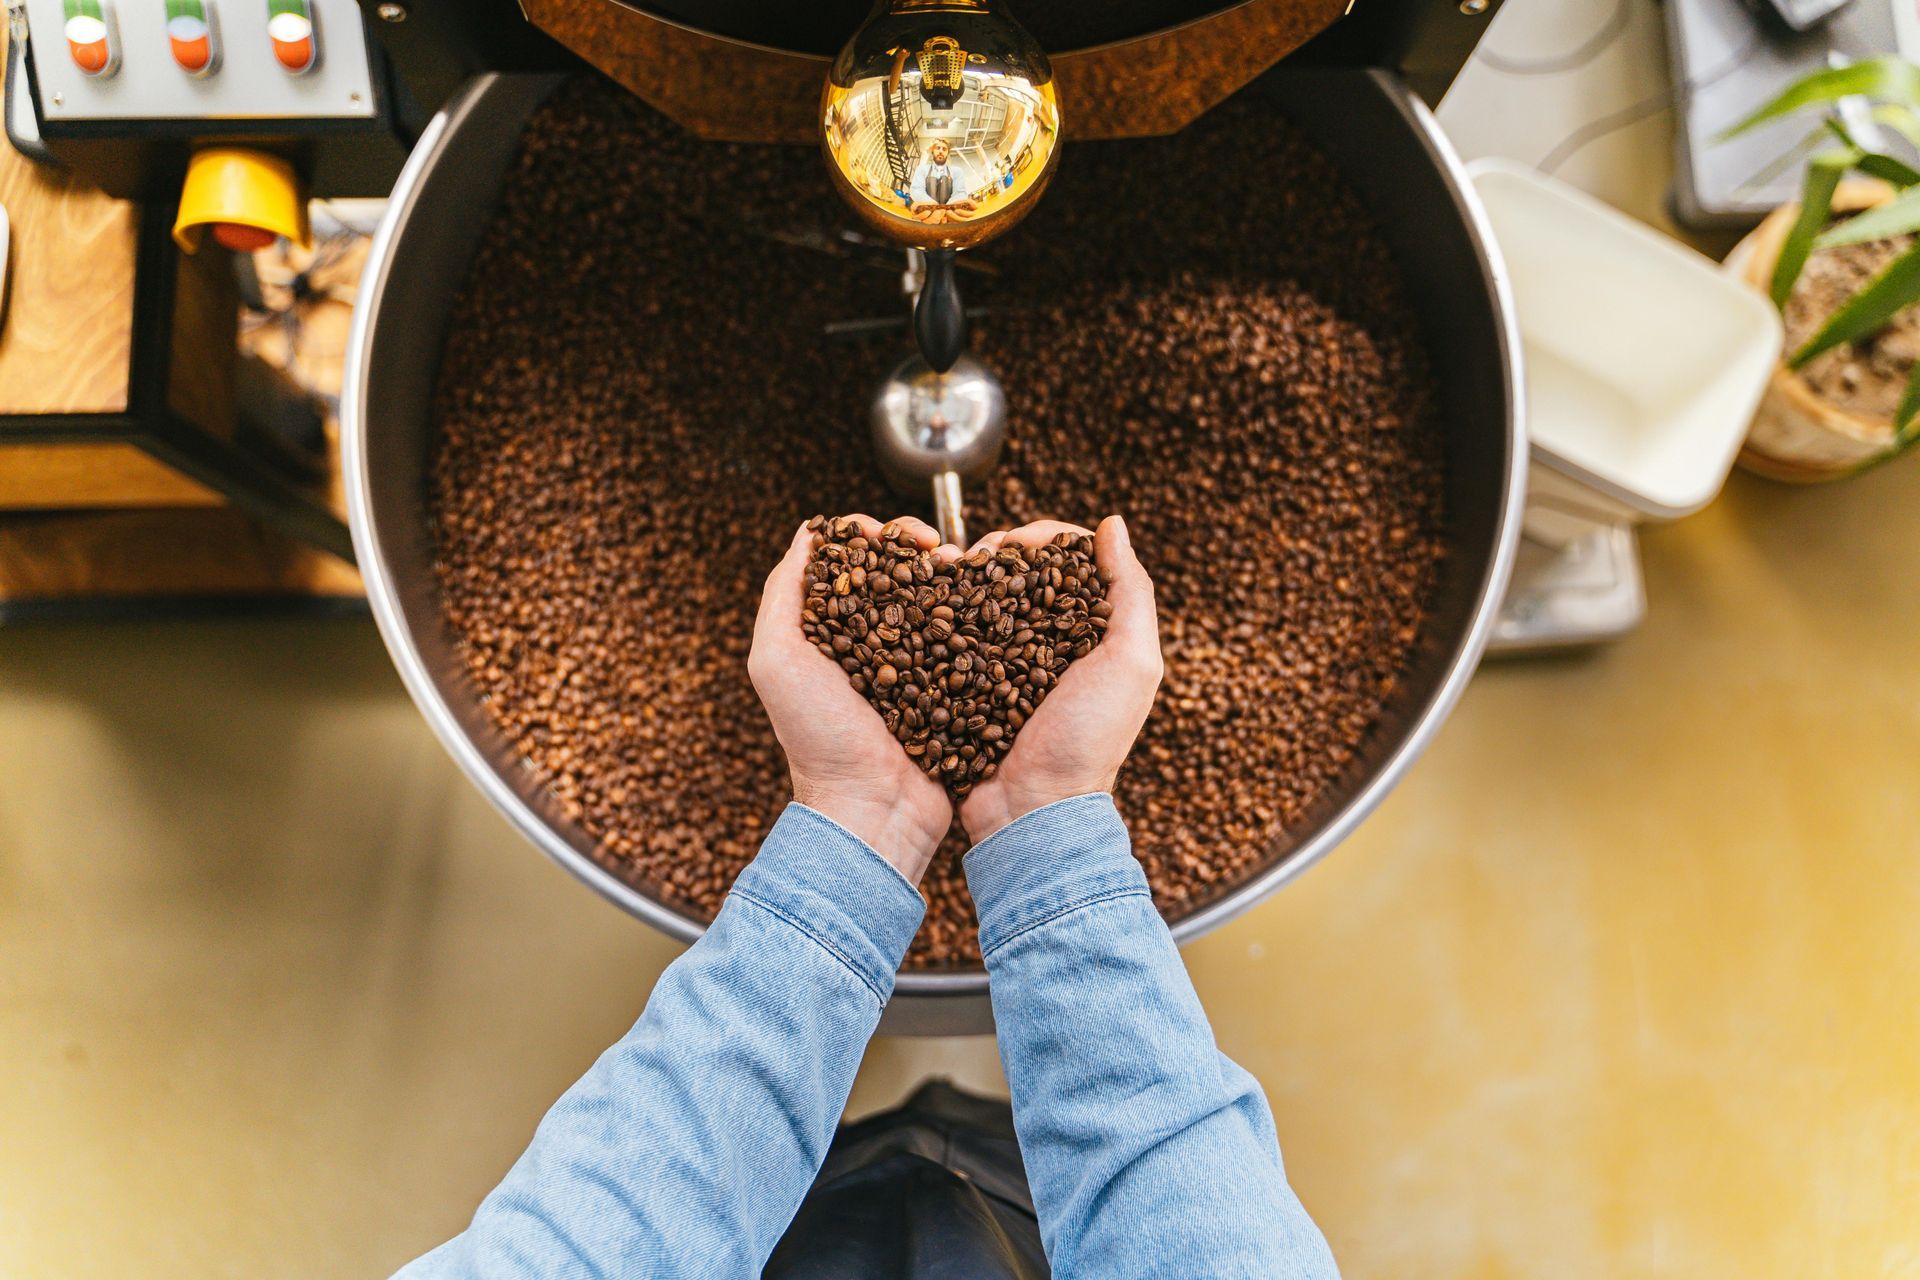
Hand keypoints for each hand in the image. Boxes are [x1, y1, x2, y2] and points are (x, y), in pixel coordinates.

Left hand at [750, 515, 956, 883]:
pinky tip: (989, 603)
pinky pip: (965, 640)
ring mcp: (912, 664)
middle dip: (920, 548)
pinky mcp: (947, 687)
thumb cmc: (817, 739)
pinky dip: (977, 616)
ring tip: (968, 570)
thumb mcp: (776, 660)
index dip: (874, 534)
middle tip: (940, 549)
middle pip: (897, 572)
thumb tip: (811, 532)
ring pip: (935, 599)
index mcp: (826, 629)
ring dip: (953, 576)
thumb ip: (783, 594)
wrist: (872, 809)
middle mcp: (869, 642)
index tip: (898, 536)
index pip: (850, 560)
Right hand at [959, 515, 1162, 842]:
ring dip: (962, 577)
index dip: (1042, 538)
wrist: (1032, 809)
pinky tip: (925, 601)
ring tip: (943, 572)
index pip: (1068, 560)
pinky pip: (952, 637)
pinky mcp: (968, 683)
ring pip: (981, 598)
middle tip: (975, 557)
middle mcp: (1049, 642)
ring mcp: (1005, 663)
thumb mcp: (1131, 663)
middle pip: (1020, 572)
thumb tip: (1112, 524)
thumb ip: (1131, 591)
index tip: (1016, 542)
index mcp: (1092, 631)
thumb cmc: (1089, 740)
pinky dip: (939, 613)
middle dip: (995, 552)